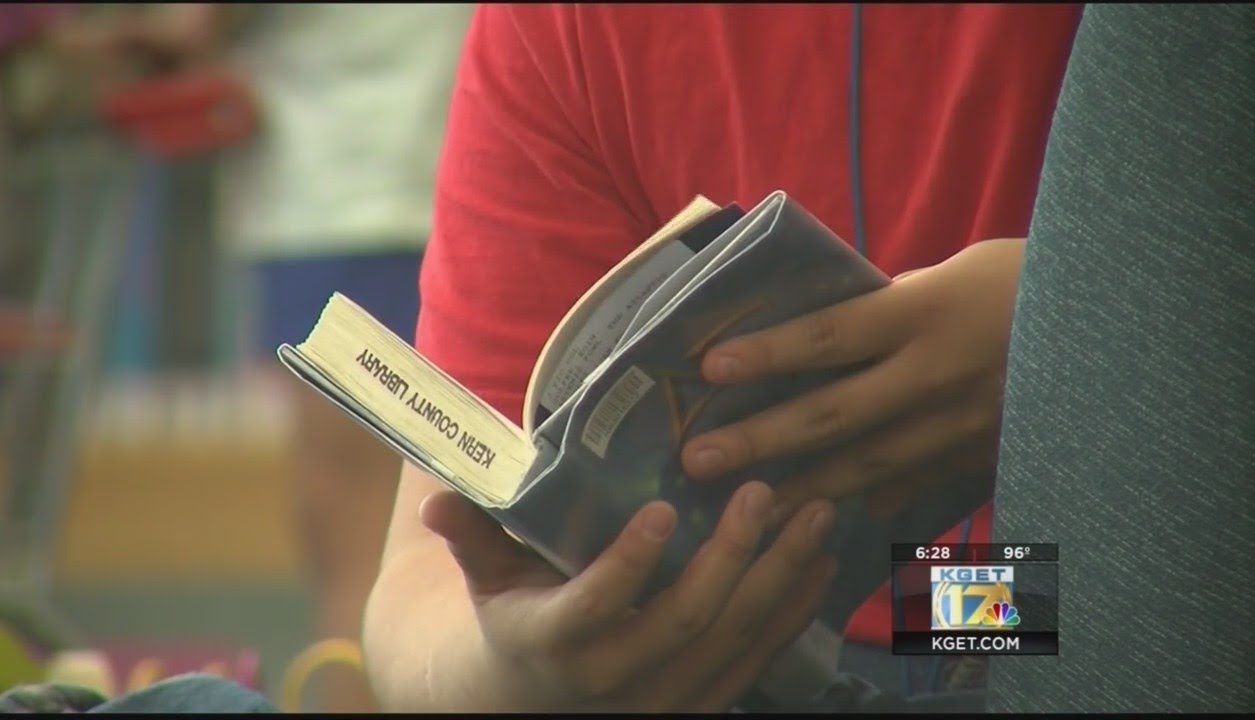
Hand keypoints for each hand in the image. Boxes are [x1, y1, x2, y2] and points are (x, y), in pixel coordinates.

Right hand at [418, 481, 836, 711]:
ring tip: (816, 514)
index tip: (660, 510)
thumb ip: (471, 536)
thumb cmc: (515, 617)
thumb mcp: (485, 581)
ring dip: (779, 577)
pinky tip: (820, 564)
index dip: (626, 565)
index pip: (592, 606)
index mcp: (553, 641)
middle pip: (683, 622)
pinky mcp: (700, 704)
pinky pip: (757, 661)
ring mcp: (663, 699)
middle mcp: (612, 681)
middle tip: (762, 492)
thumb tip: (433, 495)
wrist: (535, 701)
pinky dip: (793, 613)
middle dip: (730, 557)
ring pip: (732, 640)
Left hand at [679, 238, 1024, 518]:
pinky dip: (867, 501)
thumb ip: (887, 306)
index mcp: (923, 312)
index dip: (768, 354)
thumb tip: (826, 334)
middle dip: (760, 439)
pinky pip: (913, 483)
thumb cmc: (1023, 281)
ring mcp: (959, 424)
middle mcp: (934, 374)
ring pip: (867, 464)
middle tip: (696, 460)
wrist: (1115, 322)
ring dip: (800, 487)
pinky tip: (822, 523)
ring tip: (745, 506)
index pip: (829, 336)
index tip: (709, 368)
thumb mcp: (953, 272)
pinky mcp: (978, 454)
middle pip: (833, 413)